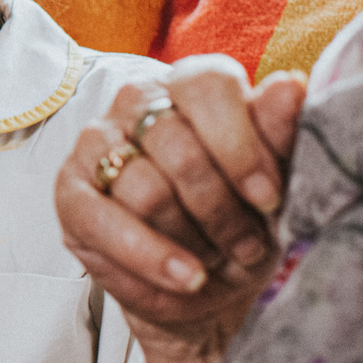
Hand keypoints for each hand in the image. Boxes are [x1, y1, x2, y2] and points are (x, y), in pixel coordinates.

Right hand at [55, 57, 306, 362]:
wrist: (205, 279)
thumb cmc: (243, 217)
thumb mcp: (272, 183)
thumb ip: (279, 134)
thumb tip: (291, 85)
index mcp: (190, 83)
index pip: (208, 84)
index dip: (242, 146)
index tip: (270, 198)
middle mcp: (137, 100)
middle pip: (178, 147)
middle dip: (221, 208)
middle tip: (249, 245)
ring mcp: (96, 143)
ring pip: (145, 189)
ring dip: (191, 238)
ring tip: (217, 261)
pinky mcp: (71, 193)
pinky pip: (103, 222)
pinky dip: (150, 257)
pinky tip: (186, 277)